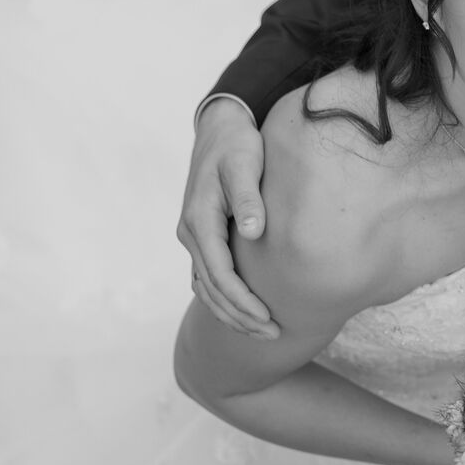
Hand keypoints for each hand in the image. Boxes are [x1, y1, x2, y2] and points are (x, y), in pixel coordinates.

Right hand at [177, 97, 275, 336]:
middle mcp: (191, 233)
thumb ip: (248, 197)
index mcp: (199, 220)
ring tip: (262, 332)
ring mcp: (194, 236)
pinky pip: (208, 277)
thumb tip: (252, 231)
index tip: (269, 320)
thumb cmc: (237, 145)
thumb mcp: (245, 163)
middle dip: (240, 317)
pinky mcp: (202, 236)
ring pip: (207, 288)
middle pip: (212, 290)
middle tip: (273, 336)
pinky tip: (245, 311)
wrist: (220, 128)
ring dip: (231, 313)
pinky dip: (223, 299)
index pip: (220, 275)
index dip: (243, 302)